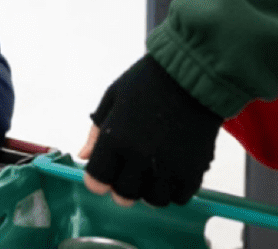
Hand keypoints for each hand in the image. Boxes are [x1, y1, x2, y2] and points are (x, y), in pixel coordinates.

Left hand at [80, 55, 221, 207]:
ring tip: (152, 167)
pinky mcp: (193, 171)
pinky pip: (179, 198)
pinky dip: (173, 188)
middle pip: (124, 196)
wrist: (189, 76)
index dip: (98, 178)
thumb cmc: (145, 82)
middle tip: (130, 166)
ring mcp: (168, 168)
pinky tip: (171, 169)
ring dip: (149, 189)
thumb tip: (83, 156)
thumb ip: (96, 132)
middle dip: (123, 184)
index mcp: (115, 139)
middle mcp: (140, 158)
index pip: (96, 182)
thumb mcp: (113, 98)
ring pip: (153, 201)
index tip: (105, 170)